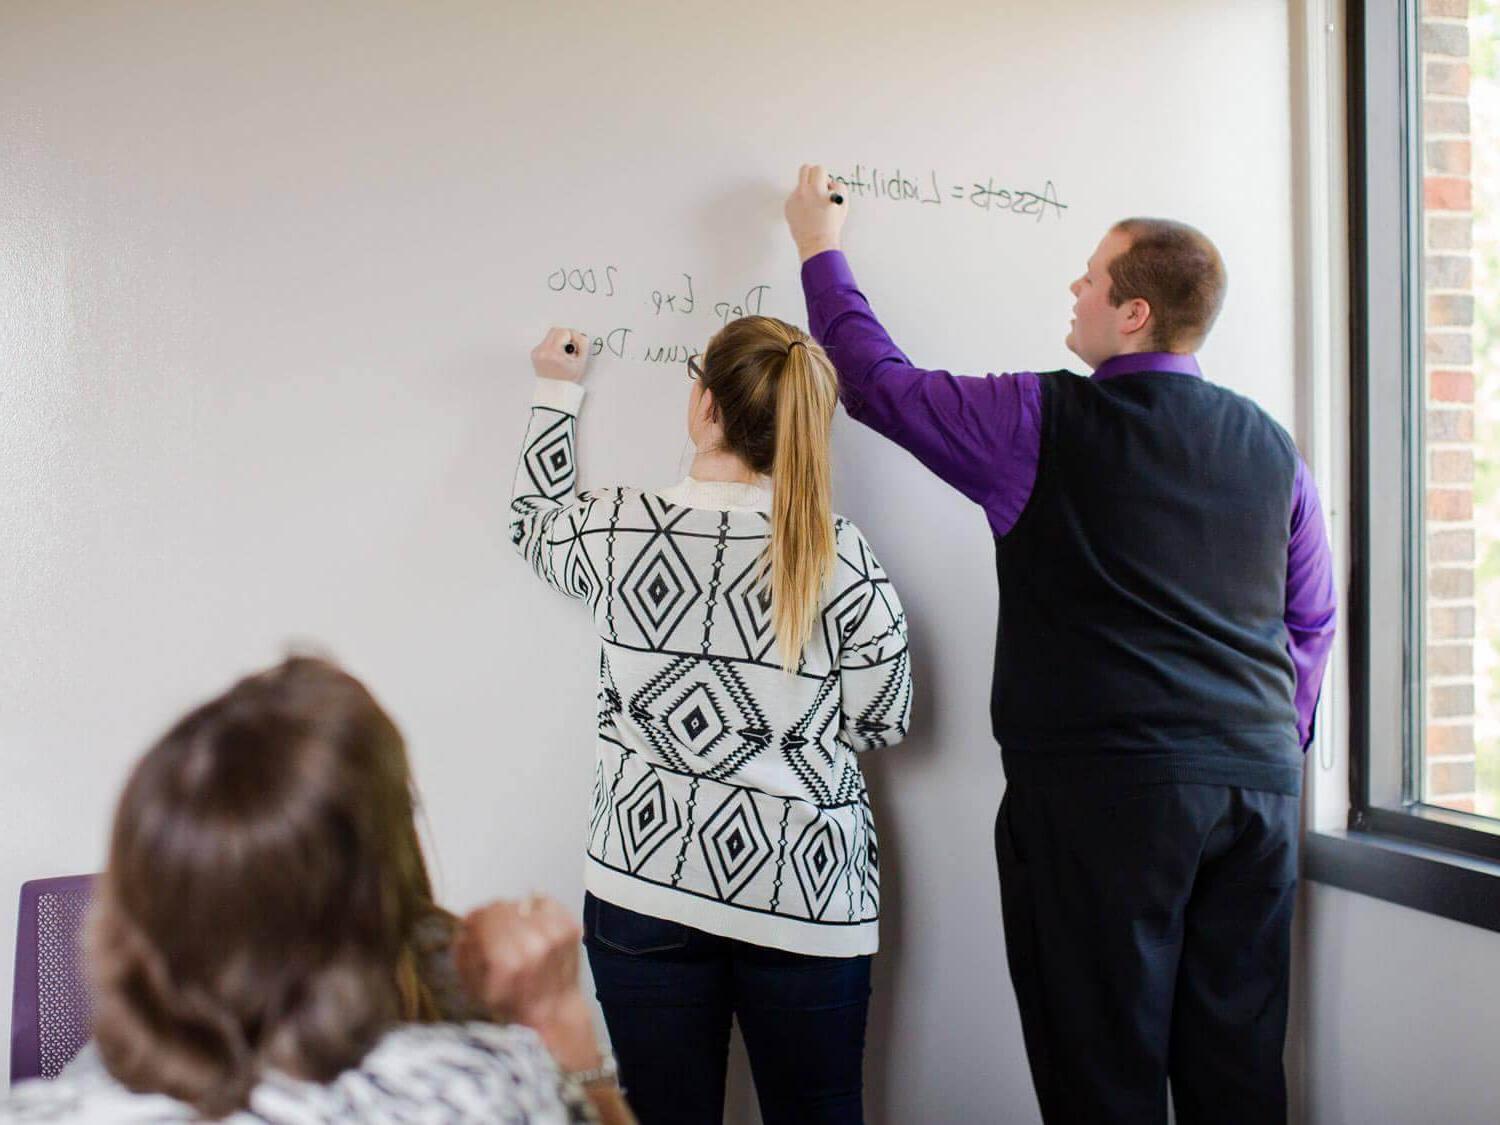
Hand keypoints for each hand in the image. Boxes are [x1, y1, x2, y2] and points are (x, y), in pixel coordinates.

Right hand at [455, 895, 600, 1071]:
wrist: (554, 1012)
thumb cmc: (513, 1003)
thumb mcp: (477, 989)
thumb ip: (464, 955)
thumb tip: (464, 927)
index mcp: (507, 962)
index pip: (484, 917)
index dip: (474, 918)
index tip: (472, 924)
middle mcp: (533, 945)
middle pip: (502, 908)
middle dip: (492, 917)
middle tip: (492, 930)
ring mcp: (556, 935)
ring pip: (522, 903)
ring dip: (514, 915)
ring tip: (515, 932)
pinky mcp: (571, 927)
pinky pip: (545, 902)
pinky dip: (536, 911)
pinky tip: (534, 929)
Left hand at [531, 327, 588, 381]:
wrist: (554, 391)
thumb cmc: (568, 380)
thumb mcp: (581, 362)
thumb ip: (583, 344)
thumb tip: (580, 335)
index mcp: (553, 353)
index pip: (565, 332)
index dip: (574, 337)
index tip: (576, 348)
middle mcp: (542, 351)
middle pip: (556, 330)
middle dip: (566, 337)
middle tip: (570, 348)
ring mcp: (537, 352)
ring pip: (550, 336)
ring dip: (559, 341)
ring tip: (563, 354)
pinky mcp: (534, 353)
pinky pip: (545, 343)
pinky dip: (553, 346)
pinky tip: (556, 357)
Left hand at [784, 163, 847, 261]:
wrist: (816, 242)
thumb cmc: (830, 225)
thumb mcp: (842, 204)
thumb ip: (838, 188)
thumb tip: (830, 183)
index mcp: (817, 190)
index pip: (819, 169)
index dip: (825, 177)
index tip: (826, 186)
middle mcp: (803, 192)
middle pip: (805, 169)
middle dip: (813, 174)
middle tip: (817, 184)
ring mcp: (793, 199)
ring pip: (800, 185)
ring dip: (807, 190)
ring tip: (814, 207)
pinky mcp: (788, 207)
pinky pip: (795, 197)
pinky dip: (801, 202)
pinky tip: (807, 214)